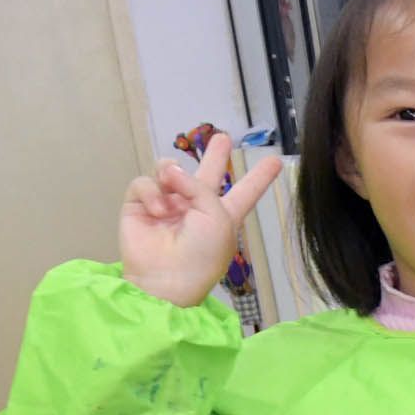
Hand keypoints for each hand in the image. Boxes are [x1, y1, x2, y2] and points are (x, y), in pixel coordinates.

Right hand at [118, 131, 282, 307]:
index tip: (275, 161)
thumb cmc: (201, 254)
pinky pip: (144, 183)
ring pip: (168, 169)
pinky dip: (151, 193)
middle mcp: (196, 207)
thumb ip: (199, 186)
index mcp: (223, 214)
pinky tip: (158, 209)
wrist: (165, 278)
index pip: (245, 192)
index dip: (259, 178)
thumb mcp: (217, 217)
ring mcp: (167, 205)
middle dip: (215, 155)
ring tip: (171, 185)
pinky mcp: (139, 206)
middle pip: (208, 174)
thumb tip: (168, 170)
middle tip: (222, 136)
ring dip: (170, 174)